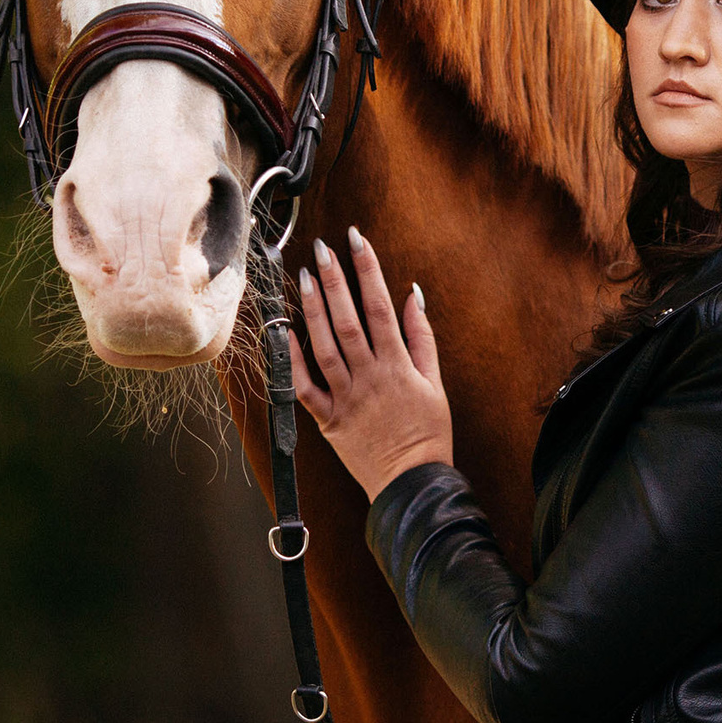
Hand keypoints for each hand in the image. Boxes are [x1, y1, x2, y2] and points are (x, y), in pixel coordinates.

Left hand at [291, 227, 450, 501]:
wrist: (413, 483)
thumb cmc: (429, 432)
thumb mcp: (435, 382)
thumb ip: (422, 336)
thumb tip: (413, 294)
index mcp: (398, 364)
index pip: (379, 306)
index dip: (367, 269)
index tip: (356, 240)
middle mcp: (370, 376)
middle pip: (348, 319)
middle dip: (334, 280)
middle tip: (321, 249)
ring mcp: (346, 397)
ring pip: (325, 346)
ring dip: (313, 310)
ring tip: (303, 278)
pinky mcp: (329, 420)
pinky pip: (305, 388)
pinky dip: (293, 361)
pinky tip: (286, 333)